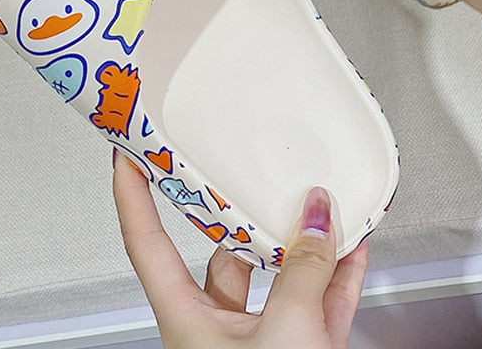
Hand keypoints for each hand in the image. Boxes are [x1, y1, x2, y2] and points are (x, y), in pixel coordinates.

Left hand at [112, 152, 367, 348]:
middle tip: (250, 169)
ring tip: (321, 204)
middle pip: (224, 250)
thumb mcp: (286, 332)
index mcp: (186, 318)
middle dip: (244, 211)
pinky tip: (352, 246)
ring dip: (303, 241)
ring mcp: (260, 338)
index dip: (133, 193)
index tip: (129, 152)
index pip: (146, 240)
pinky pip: (316, 300)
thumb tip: (320, 218)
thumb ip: (305, 270)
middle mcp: (216, 325)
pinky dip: (336, 273)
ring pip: (277, 274)